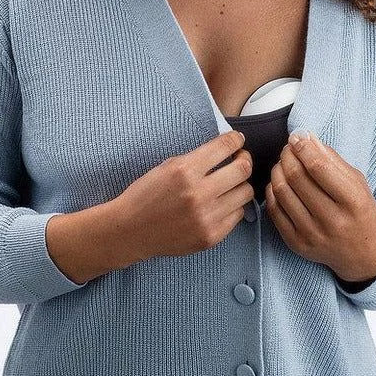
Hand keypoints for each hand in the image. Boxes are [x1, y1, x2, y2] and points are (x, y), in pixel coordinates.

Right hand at [116, 130, 254, 260]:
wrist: (131, 231)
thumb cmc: (146, 195)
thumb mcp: (167, 166)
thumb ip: (197, 158)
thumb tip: (227, 149)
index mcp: (185, 171)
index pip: (225, 147)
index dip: (236, 140)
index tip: (238, 140)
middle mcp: (199, 194)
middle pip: (243, 170)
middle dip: (244, 160)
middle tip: (240, 160)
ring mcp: (206, 218)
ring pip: (245, 193)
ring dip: (240, 184)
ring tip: (230, 184)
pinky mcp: (211, 236)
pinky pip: (237, 215)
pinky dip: (232, 206)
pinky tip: (221, 203)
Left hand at [265, 131, 375, 281]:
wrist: (361, 255)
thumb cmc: (360, 213)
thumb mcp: (357, 183)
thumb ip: (332, 160)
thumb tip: (307, 137)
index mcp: (352, 202)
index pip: (319, 168)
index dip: (304, 148)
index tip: (298, 137)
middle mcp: (332, 220)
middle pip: (296, 177)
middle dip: (288, 156)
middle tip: (288, 148)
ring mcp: (312, 234)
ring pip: (281, 191)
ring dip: (277, 170)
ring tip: (283, 163)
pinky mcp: (296, 243)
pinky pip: (274, 210)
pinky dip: (272, 190)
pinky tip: (279, 183)